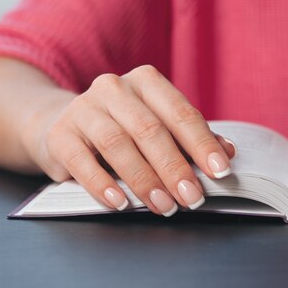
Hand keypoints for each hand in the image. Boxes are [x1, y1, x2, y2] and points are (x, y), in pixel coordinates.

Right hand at [29, 65, 235, 216]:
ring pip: (117, 144)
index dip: (201, 143)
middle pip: (149, 129)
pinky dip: (103, 184)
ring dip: (144, 179)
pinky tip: (120, 203)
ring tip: (163, 206)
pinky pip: (82, 160)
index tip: (220, 171)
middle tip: (192, 198)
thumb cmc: (120, 129)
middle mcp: (113, 87)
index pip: (179, 112)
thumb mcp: (155, 126)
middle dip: (174, 167)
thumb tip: (226, 152)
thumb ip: (188, 138)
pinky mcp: (60, 134)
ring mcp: (83, 108)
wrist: (62, 126)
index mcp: (144, 81)